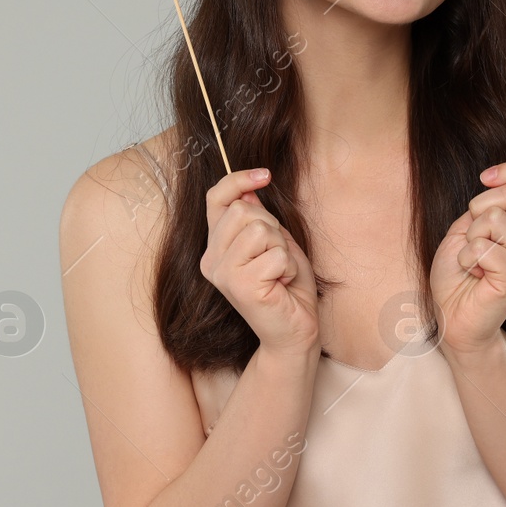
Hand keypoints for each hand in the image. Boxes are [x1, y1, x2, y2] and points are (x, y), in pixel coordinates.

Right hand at [201, 168, 319, 357]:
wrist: (294, 331)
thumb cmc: (286, 287)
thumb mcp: (275, 243)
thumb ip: (258, 219)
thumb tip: (249, 194)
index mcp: (216, 247)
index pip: (216, 199)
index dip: (238, 180)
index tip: (265, 175)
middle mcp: (211, 259)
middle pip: (244, 211)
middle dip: (272, 228)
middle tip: (277, 257)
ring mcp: (222, 273)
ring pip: (260, 229)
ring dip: (281, 248)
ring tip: (279, 272)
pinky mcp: (239, 286)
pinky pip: (275, 255)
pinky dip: (288, 267)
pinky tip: (281, 286)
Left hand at [429, 161, 505, 355]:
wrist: (452, 316)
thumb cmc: (457, 275)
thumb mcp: (466, 229)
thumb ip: (484, 206)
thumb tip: (496, 178)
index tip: (486, 177)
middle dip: (477, 211)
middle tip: (472, 241)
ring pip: (494, 217)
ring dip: (470, 239)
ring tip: (473, 261)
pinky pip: (483, 246)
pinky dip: (467, 258)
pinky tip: (474, 275)